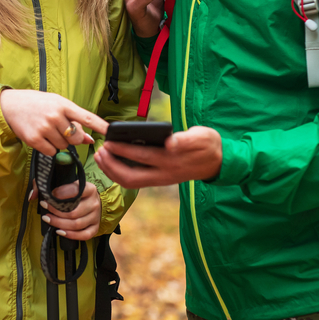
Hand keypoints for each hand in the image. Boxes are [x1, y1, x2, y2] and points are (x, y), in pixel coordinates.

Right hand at [0, 89, 108, 156]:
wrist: (11, 105)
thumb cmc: (38, 104)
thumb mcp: (57, 105)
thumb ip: (74, 120)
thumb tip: (90, 140)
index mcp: (63, 105)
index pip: (86, 117)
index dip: (100, 126)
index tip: (112, 133)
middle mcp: (55, 116)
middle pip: (76, 138)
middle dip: (72, 138)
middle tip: (60, 129)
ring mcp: (44, 128)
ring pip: (63, 146)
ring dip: (59, 142)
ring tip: (47, 130)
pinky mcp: (34, 139)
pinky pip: (51, 152)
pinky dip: (48, 148)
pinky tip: (41, 137)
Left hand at [39, 182, 101, 240]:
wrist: (92, 199)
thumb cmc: (75, 190)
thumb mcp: (63, 181)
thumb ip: (45, 184)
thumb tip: (32, 195)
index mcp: (89, 188)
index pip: (75, 191)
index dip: (60, 194)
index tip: (49, 196)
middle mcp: (94, 202)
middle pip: (74, 212)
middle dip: (56, 212)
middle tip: (45, 208)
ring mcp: (95, 216)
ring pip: (77, 224)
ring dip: (59, 223)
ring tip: (48, 219)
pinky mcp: (95, 227)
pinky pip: (84, 235)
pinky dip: (71, 235)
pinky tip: (60, 231)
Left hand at [94, 126, 221, 187]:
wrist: (219, 162)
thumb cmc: (208, 145)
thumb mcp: (201, 138)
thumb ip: (185, 140)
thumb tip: (170, 143)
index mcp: (172, 161)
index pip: (142, 157)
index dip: (123, 150)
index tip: (109, 141)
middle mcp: (163, 174)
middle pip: (130, 176)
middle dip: (111, 164)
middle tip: (99, 150)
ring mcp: (160, 179)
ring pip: (130, 182)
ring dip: (112, 171)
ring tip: (99, 156)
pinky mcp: (159, 180)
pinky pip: (134, 180)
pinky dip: (119, 173)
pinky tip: (110, 162)